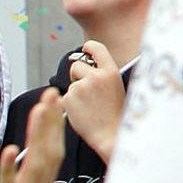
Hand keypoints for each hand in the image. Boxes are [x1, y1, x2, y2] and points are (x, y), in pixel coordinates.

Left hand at [0, 90, 64, 182]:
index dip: (52, 128)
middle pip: (49, 154)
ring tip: (41, 108)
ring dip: (39, 135)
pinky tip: (13, 149)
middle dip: (50, 122)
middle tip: (54, 93)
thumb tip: (21, 162)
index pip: (50, 155)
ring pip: (35, 166)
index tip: (53, 103)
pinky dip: (12, 170)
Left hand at [63, 40, 125, 162]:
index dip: (88, 47)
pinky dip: (70, 104)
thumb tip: (89, 66)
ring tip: (89, 106)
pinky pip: (66, 97)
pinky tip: (82, 112)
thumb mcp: (116, 87)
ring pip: (71, 84)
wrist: (111, 134)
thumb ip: (103, 74)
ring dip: (75, 92)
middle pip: (76, 65)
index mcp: (110, 71)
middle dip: (78, 75)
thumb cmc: (116, 114)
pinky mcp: (69, 99)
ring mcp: (81, 87)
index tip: (85, 50)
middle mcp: (95, 76)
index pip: (96, 48)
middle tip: (87, 91)